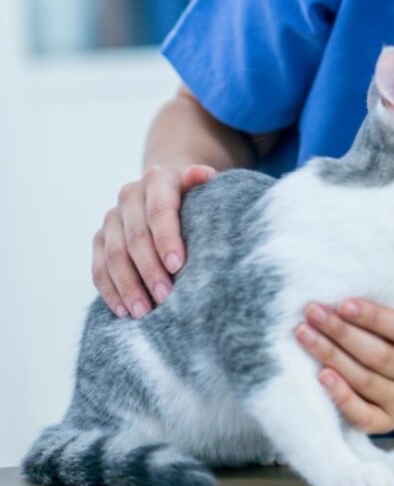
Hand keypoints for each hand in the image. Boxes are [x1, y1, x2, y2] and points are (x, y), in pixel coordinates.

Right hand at [92, 164, 216, 317]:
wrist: (166, 189)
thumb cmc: (194, 196)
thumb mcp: (202, 186)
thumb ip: (202, 182)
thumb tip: (203, 174)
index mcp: (157, 180)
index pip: (159, 211)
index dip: (167, 238)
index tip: (178, 265)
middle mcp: (129, 196)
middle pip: (135, 238)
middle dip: (150, 270)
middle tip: (166, 296)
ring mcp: (111, 218)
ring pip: (113, 256)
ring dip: (128, 286)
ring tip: (143, 311)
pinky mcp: (99, 238)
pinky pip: (99, 268)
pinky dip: (110, 291)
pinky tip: (123, 310)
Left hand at [296, 280, 393, 433]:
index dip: (375, 317)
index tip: (343, 303)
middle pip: (381, 355)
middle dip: (342, 332)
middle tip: (313, 313)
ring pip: (366, 380)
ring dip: (332, 356)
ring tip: (305, 334)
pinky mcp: (385, 422)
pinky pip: (362, 415)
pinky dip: (341, 396)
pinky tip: (321, 376)